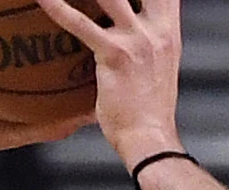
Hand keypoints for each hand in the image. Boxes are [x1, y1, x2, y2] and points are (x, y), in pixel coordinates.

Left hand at [33, 0, 182, 166]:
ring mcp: (137, 39)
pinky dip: (58, 7)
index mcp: (170, 30)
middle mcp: (157, 28)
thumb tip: (125, 37)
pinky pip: (81, 23)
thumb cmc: (148, 110)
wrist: (149, 137)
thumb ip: (145, 44)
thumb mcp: (157, 68)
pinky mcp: (114, 54)